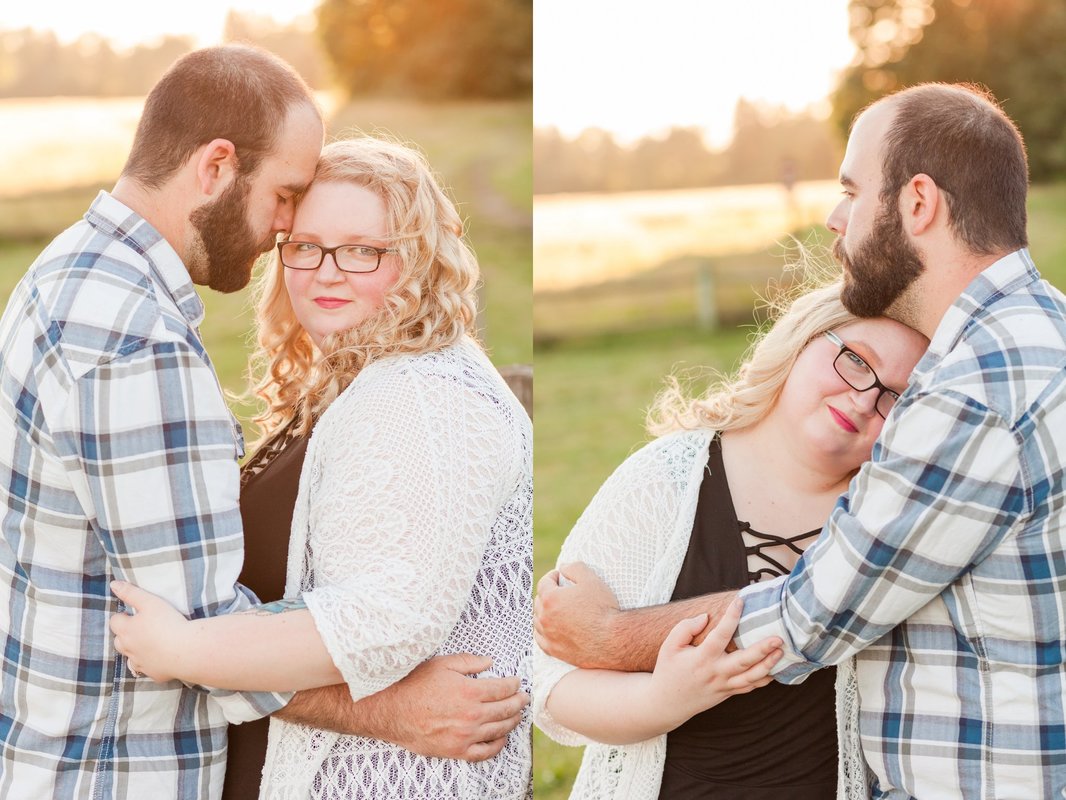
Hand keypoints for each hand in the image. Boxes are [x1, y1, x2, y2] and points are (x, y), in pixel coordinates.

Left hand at [109, 580, 189, 681]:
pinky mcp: (153, 673)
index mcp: (127, 630)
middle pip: (119, 641)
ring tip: (149, 643)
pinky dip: (148, 663)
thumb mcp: (150, 601)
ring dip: (134, 650)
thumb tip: (113, 584)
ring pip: (130, 657)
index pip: (115, 621)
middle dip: (125, 634)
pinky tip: (159, 658)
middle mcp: (129, 648)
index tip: (134, 613)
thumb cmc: (168, 622)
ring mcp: (140, 663)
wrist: (186, 649)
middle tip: (141, 627)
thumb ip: (131, 592)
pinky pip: (146, 669)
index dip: (123, 616)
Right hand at [377, 654, 527, 760]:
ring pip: (499, 729)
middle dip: (518, 702)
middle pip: (506, 709)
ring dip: (512, 721)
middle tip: (524, 697)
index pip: (503, 688)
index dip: (513, 684)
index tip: (516, 682)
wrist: (390, 710)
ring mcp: (465, 735)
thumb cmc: (414, 684)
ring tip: (517, 715)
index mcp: (470, 691)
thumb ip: (469, 662)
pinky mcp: (456, 750)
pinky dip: (497, 745)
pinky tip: (502, 738)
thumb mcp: (442, 664)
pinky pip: (484, 752)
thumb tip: (490, 662)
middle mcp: (471, 715)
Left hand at [534, 562, 620, 668]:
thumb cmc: (603, 609)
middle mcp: (544, 618)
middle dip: (547, 593)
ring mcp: (548, 636)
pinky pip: (540, 639)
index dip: (552, 576)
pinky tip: (550, 628)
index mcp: (550, 599)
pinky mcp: (554, 651)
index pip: (544, 582)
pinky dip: (542, 631)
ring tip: (555, 609)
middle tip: (559, 591)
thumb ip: (575, 568)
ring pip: (537, 620)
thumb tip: (563, 567)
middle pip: (539, 601)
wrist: (613, 641)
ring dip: (544, 612)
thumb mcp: (591, 580)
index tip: (559, 576)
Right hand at [645, 598, 781, 728]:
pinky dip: (764, 679)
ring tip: (781, 652)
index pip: (719, 635)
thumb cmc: (669, 670)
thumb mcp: (669, 646)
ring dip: (769, 665)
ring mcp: (724, 685)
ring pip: (752, 678)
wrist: (667, 703)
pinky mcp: (728, 693)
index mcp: (701, 658)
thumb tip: (705, 617)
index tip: (740, 600)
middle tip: (778, 638)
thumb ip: (685, 628)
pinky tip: (775, 669)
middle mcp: (715, 672)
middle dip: (763, 649)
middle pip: (744, 662)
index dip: (731, 617)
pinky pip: (750, 687)